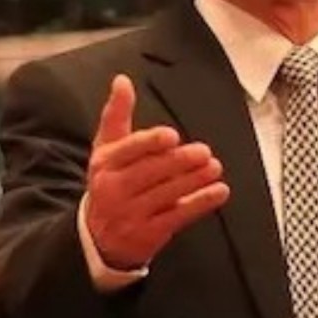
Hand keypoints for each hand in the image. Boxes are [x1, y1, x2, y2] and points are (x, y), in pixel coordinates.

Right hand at [86, 75, 229, 269]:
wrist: (98, 236)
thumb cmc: (110, 181)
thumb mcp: (107, 147)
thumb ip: (117, 113)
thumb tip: (122, 80)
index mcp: (105, 163)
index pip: (128, 150)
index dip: (150, 142)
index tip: (171, 136)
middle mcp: (114, 189)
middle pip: (150, 172)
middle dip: (179, 162)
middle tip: (204, 152)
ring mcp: (130, 214)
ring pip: (166, 194)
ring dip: (194, 181)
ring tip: (214, 167)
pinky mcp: (148, 234)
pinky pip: (178, 216)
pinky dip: (201, 203)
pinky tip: (218, 192)